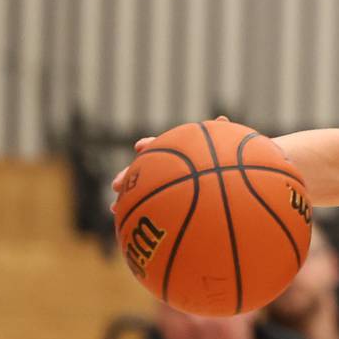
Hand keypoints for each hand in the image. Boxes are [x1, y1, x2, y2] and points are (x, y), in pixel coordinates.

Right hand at [109, 116, 231, 210]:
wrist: (221, 191)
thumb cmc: (223, 166)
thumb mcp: (223, 152)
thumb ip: (219, 138)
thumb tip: (222, 118)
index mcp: (176, 154)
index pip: (159, 146)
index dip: (149, 145)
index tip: (140, 147)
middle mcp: (164, 168)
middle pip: (142, 170)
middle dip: (128, 175)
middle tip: (117, 183)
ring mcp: (161, 185)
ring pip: (139, 190)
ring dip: (127, 197)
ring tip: (115, 207)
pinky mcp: (163, 202)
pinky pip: (147, 208)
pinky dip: (136, 212)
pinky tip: (126, 221)